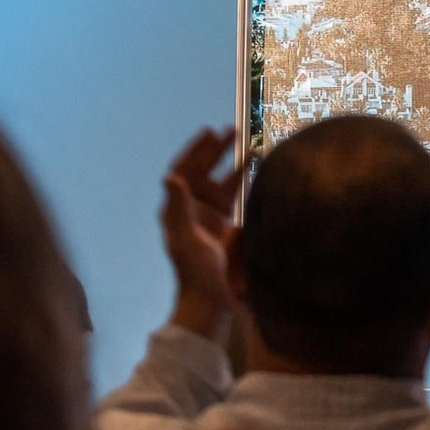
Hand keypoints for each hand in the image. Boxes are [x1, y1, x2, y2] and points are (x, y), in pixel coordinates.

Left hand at [162, 127, 247, 341]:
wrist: (210, 300)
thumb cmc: (194, 272)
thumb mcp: (185, 239)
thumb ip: (178, 208)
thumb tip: (171, 176)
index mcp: (176, 209)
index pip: (183, 171)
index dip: (195, 150)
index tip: (209, 132)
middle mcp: (191, 208)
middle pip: (203, 171)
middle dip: (217, 150)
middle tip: (234, 130)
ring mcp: (209, 217)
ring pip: (221, 181)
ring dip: (234, 163)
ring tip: (250, 145)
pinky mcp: (225, 226)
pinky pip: (234, 196)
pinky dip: (244, 180)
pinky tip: (258, 170)